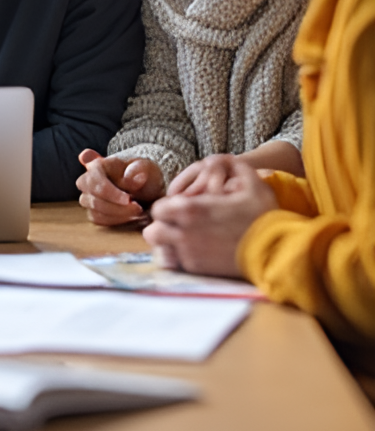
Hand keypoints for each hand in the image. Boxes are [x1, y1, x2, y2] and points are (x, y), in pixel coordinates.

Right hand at [76, 149, 164, 225]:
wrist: (146, 187)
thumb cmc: (142, 174)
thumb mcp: (145, 167)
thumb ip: (137, 169)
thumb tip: (129, 177)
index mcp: (97, 165)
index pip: (95, 181)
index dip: (111, 193)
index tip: (129, 199)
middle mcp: (87, 181)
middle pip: (93, 198)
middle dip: (116, 207)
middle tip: (137, 208)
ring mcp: (88, 197)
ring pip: (95, 211)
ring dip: (118, 215)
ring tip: (137, 212)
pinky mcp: (93, 211)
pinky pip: (98, 219)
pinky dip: (115, 220)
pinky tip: (130, 216)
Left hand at [144, 156, 277, 277]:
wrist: (278, 252)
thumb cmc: (264, 216)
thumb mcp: (252, 183)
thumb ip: (232, 166)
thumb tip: (220, 159)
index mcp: (191, 209)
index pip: (158, 209)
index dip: (166, 209)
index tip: (177, 210)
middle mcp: (184, 233)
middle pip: (152, 232)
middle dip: (161, 228)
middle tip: (175, 227)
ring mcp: (189, 254)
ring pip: (160, 251)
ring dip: (167, 245)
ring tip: (181, 241)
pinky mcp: (198, 271)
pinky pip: (175, 266)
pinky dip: (178, 260)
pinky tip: (192, 254)